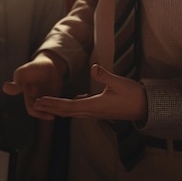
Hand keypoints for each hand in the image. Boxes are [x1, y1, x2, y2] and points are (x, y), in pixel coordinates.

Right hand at [2, 52, 65, 119]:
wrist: (51, 63)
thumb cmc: (35, 67)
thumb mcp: (25, 73)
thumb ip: (17, 81)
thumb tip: (4, 87)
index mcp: (28, 96)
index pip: (32, 109)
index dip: (38, 111)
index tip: (44, 107)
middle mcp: (37, 100)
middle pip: (43, 113)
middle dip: (48, 113)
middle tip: (55, 112)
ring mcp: (47, 100)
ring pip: (51, 112)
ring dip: (55, 112)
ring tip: (61, 110)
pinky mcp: (56, 98)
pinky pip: (59, 107)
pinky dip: (62, 109)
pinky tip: (67, 107)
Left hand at [32, 64, 147, 121]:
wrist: (146, 108)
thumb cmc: (133, 95)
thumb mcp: (119, 82)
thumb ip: (105, 75)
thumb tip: (93, 67)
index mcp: (94, 106)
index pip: (68, 106)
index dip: (53, 104)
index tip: (39, 101)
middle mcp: (92, 112)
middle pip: (67, 111)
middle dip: (50, 107)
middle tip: (34, 103)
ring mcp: (96, 113)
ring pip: (73, 111)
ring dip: (58, 108)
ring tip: (46, 103)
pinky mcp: (100, 110)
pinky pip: (81, 109)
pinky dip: (71, 106)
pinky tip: (70, 101)